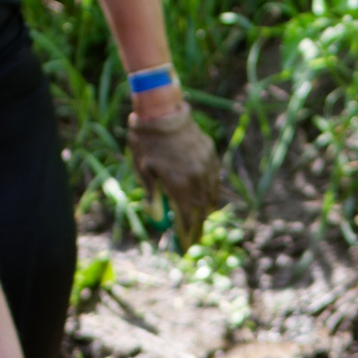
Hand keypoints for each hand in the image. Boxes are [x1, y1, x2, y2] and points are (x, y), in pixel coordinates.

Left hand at [126, 104, 223, 249]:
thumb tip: (157, 213)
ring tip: (200, 219)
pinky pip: (214, 180)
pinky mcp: (212, 156)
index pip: (188, 218)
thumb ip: (152, 193)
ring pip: (211, 197)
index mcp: (179, 185)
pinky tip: (204, 196)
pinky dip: (210, 191)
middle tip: (194, 237)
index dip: (187, 234)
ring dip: (205, 210)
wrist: (163, 111)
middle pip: (202, 212)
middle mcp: (197, 178)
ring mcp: (207, 167)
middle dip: (198, 227)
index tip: (185, 246)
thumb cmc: (147, 141)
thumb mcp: (142, 169)